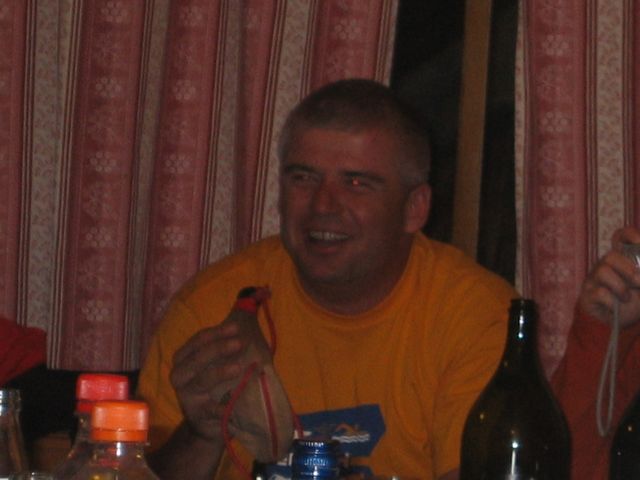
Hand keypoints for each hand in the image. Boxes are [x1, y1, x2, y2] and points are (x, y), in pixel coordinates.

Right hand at [169, 322, 246, 440]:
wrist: (208, 425)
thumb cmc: (216, 386)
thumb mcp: (217, 364)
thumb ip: (226, 345)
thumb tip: (245, 319)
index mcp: (183, 359)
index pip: (198, 341)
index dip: (217, 333)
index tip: (236, 328)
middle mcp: (180, 376)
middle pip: (198, 358)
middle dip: (219, 348)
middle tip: (240, 342)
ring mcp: (186, 396)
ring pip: (202, 379)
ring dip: (220, 372)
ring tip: (239, 367)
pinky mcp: (196, 415)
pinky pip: (209, 409)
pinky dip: (219, 407)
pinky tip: (229, 406)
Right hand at [578, 226, 639, 327]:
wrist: (618, 323)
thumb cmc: (634, 300)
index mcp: (622, 259)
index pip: (620, 237)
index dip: (630, 236)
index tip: (639, 243)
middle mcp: (606, 265)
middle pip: (611, 255)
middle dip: (629, 270)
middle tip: (639, 283)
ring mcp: (594, 279)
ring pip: (603, 272)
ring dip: (621, 287)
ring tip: (627, 297)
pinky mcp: (588, 294)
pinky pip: (599, 293)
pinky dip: (613, 302)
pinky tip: (616, 306)